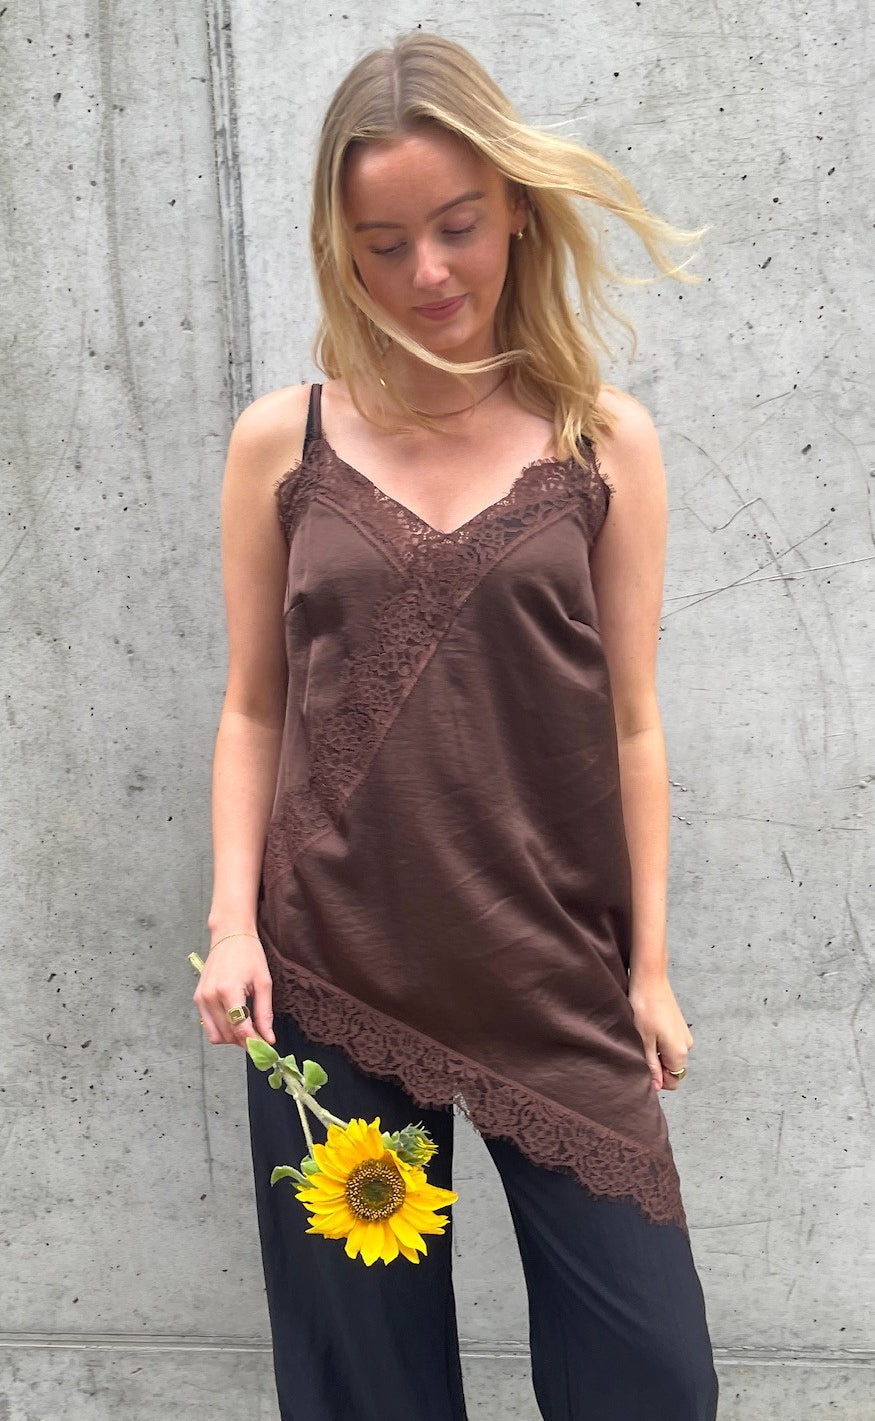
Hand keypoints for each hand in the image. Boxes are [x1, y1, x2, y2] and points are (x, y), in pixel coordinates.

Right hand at [194, 933, 275, 1047]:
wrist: (229, 935)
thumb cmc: (249, 954)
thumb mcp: (263, 983)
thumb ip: (264, 1013)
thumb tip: (268, 1038)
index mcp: (228, 990)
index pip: (240, 1028)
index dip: (254, 1042)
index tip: (266, 1049)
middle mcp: (210, 996)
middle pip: (227, 1035)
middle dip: (245, 1042)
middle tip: (261, 1039)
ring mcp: (201, 998)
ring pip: (215, 1035)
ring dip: (232, 1038)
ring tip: (248, 1028)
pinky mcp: (197, 998)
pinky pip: (208, 1025)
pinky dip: (223, 1028)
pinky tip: (236, 1019)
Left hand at [627, 973, 692, 1091]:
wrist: (650, 979)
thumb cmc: (645, 1007)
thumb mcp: (644, 1041)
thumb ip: (651, 1066)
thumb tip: (656, 1085)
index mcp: (679, 1052)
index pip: (674, 1080)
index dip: (658, 1080)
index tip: (644, 1070)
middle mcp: (686, 1045)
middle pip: (673, 1068)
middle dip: (657, 1066)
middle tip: (640, 1052)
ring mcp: (684, 1033)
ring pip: (671, 1055)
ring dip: (657, 1053)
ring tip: (642, 1039)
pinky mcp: (678, 1024)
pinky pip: (671, 1042)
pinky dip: (659, 1042)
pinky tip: (647, 1031)